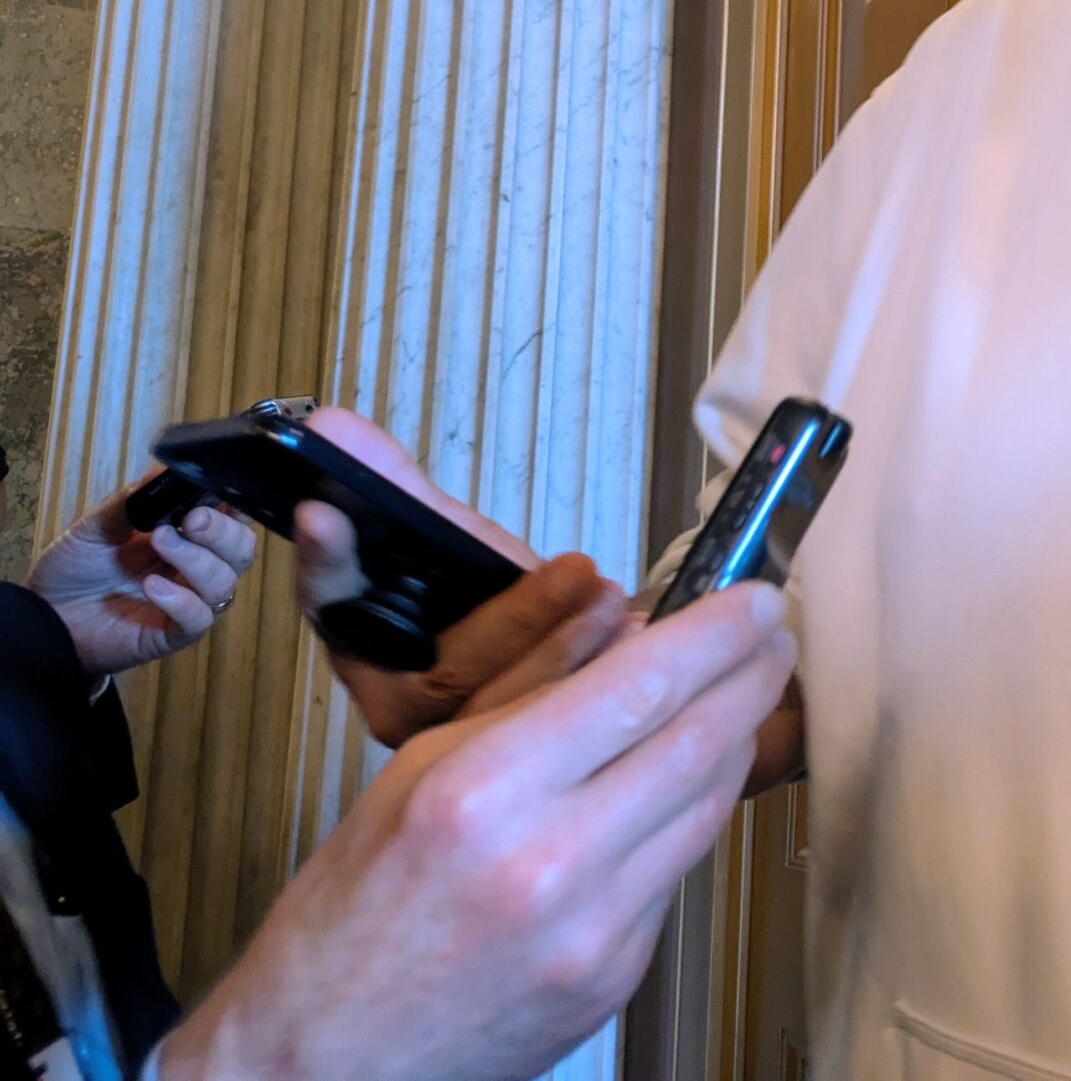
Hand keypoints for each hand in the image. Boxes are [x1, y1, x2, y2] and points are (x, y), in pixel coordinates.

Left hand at [27, 483, 257, 680]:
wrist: (45, 614)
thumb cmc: (75, 568)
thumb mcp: (98, 524)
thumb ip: (134, 500)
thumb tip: (167, 468)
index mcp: (186, 536)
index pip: (232, 519)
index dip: (236, 507)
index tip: (220, 495)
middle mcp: (195, 567)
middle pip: (241, 549)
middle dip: (221, 531)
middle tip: (189, 519)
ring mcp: (188, 600)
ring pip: (225, 582)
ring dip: (197, 560)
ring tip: (159, 543)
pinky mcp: (173, 633)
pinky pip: (199, 619)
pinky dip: (181, 600)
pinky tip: (151, 587)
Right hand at [155, 582, 795, 1080]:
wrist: (329, 1059)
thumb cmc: (357, 911)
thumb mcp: (418, 769)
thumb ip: (532, 694)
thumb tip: (627, 624)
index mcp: (487, 791)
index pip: (642, 685)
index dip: (718, 631)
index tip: (757, 598)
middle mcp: (550, 860)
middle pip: (700, 740)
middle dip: (753, 676)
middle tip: (773, 638)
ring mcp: (594, 928)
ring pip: (707, 806)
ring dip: (737, 741)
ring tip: (743, 697)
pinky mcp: (617, 975)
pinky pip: (678, 873)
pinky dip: (689, 818)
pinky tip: (681, 786)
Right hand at [292, 408, 632, 744]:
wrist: (536, 648)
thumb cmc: (474, 592)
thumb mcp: (438, 534)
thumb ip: (393, 484)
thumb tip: (330, 424)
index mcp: (359, 642)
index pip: (329, 602)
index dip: (326, 561)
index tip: (326, 513)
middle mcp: (399, 701)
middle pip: (444, 671)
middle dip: (516, 619)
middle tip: (577, 571)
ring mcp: (457, 739)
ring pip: (508, 704)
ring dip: (569, 648)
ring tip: (612, 598)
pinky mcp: (517, 755)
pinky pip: (557, 727)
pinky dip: (601, 676)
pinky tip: (636, 638)